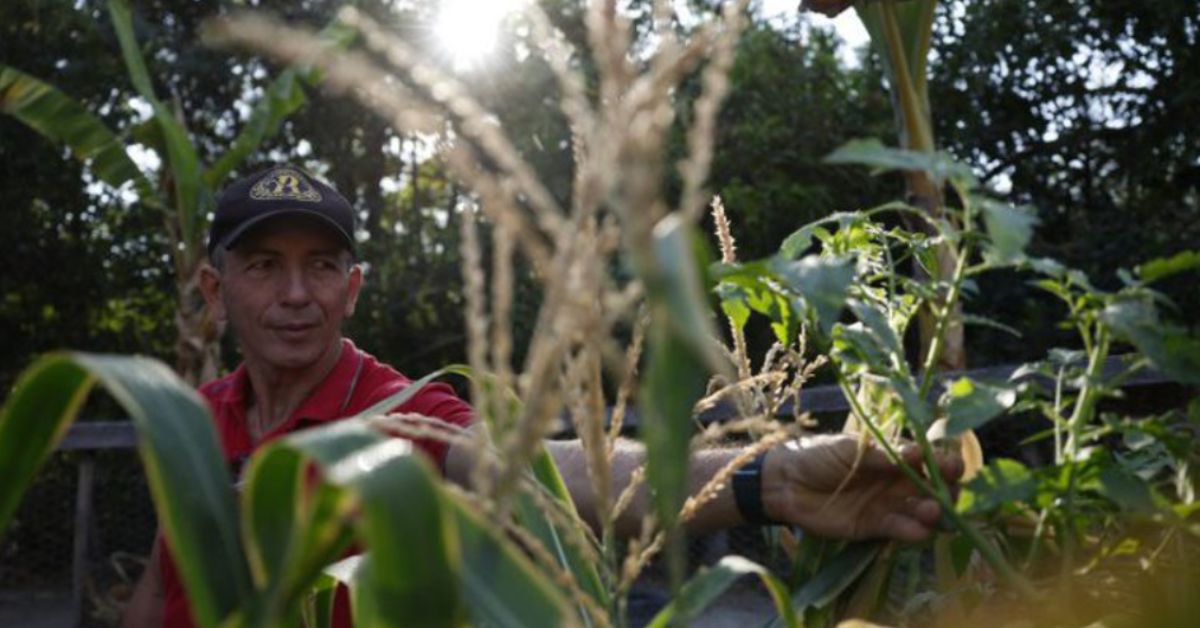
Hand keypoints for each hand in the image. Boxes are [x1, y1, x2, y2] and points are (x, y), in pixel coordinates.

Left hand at [761, 434, 962, 541]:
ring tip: (933, 512)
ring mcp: (887, 505)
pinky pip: (900, 530)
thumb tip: (917, 453)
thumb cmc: (818, 456)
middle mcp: (896, 482)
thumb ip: (883, 455)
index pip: (929, 460)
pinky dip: (912, 531)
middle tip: (948, 495)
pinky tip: (920, 530)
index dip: (945, 464)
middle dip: (946, 492)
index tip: (953, 467)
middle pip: (933, 489)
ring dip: (932, 513)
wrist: (785, 482)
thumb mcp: (850, 449)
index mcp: (894, 456)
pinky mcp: (874, 528)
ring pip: (920, 512)